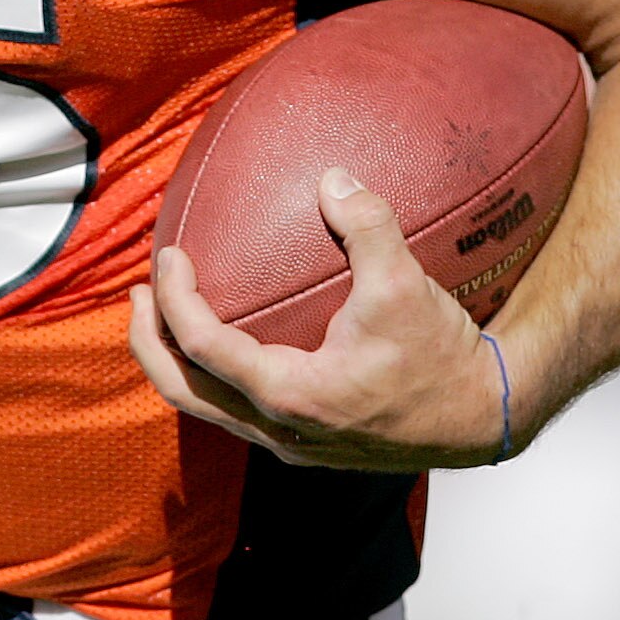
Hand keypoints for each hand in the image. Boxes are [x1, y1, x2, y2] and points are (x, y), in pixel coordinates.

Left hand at [129, 168, 511, 470]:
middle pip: (183, 393)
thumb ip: (367, 225)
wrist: (483, 416)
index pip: (203, 349)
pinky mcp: (306, 441)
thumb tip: (332, 178)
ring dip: (176, 362)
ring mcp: (291, 442)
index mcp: (293, 394)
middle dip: (148, 341)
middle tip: (136, 294)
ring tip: (163, 315)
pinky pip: (236, 412)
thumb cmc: (442, 357)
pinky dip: (212, 376)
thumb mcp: (405, 284)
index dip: (173, 300)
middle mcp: (281, 429)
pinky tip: (224, 339)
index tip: (169, 256)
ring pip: (207, 410)